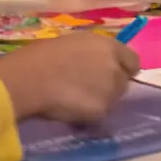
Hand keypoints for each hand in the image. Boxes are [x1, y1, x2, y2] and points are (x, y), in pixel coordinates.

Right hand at [0, 31, 139, 122]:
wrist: (28, 79)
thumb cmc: (40, 57)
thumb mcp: (73, 44)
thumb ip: (92, 54)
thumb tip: (95, 63)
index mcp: (108, 46)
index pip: (133, 61)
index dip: (123, 69)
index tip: (110, 76)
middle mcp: (115, 66)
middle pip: (123, 82)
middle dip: (110, 87)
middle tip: (88, 90)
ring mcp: (110, 89)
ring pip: (113, 100)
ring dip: (100, 102)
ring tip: (76, 101)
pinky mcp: (101, 110)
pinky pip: (99, 116)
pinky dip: (89, 117)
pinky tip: (72, 112)